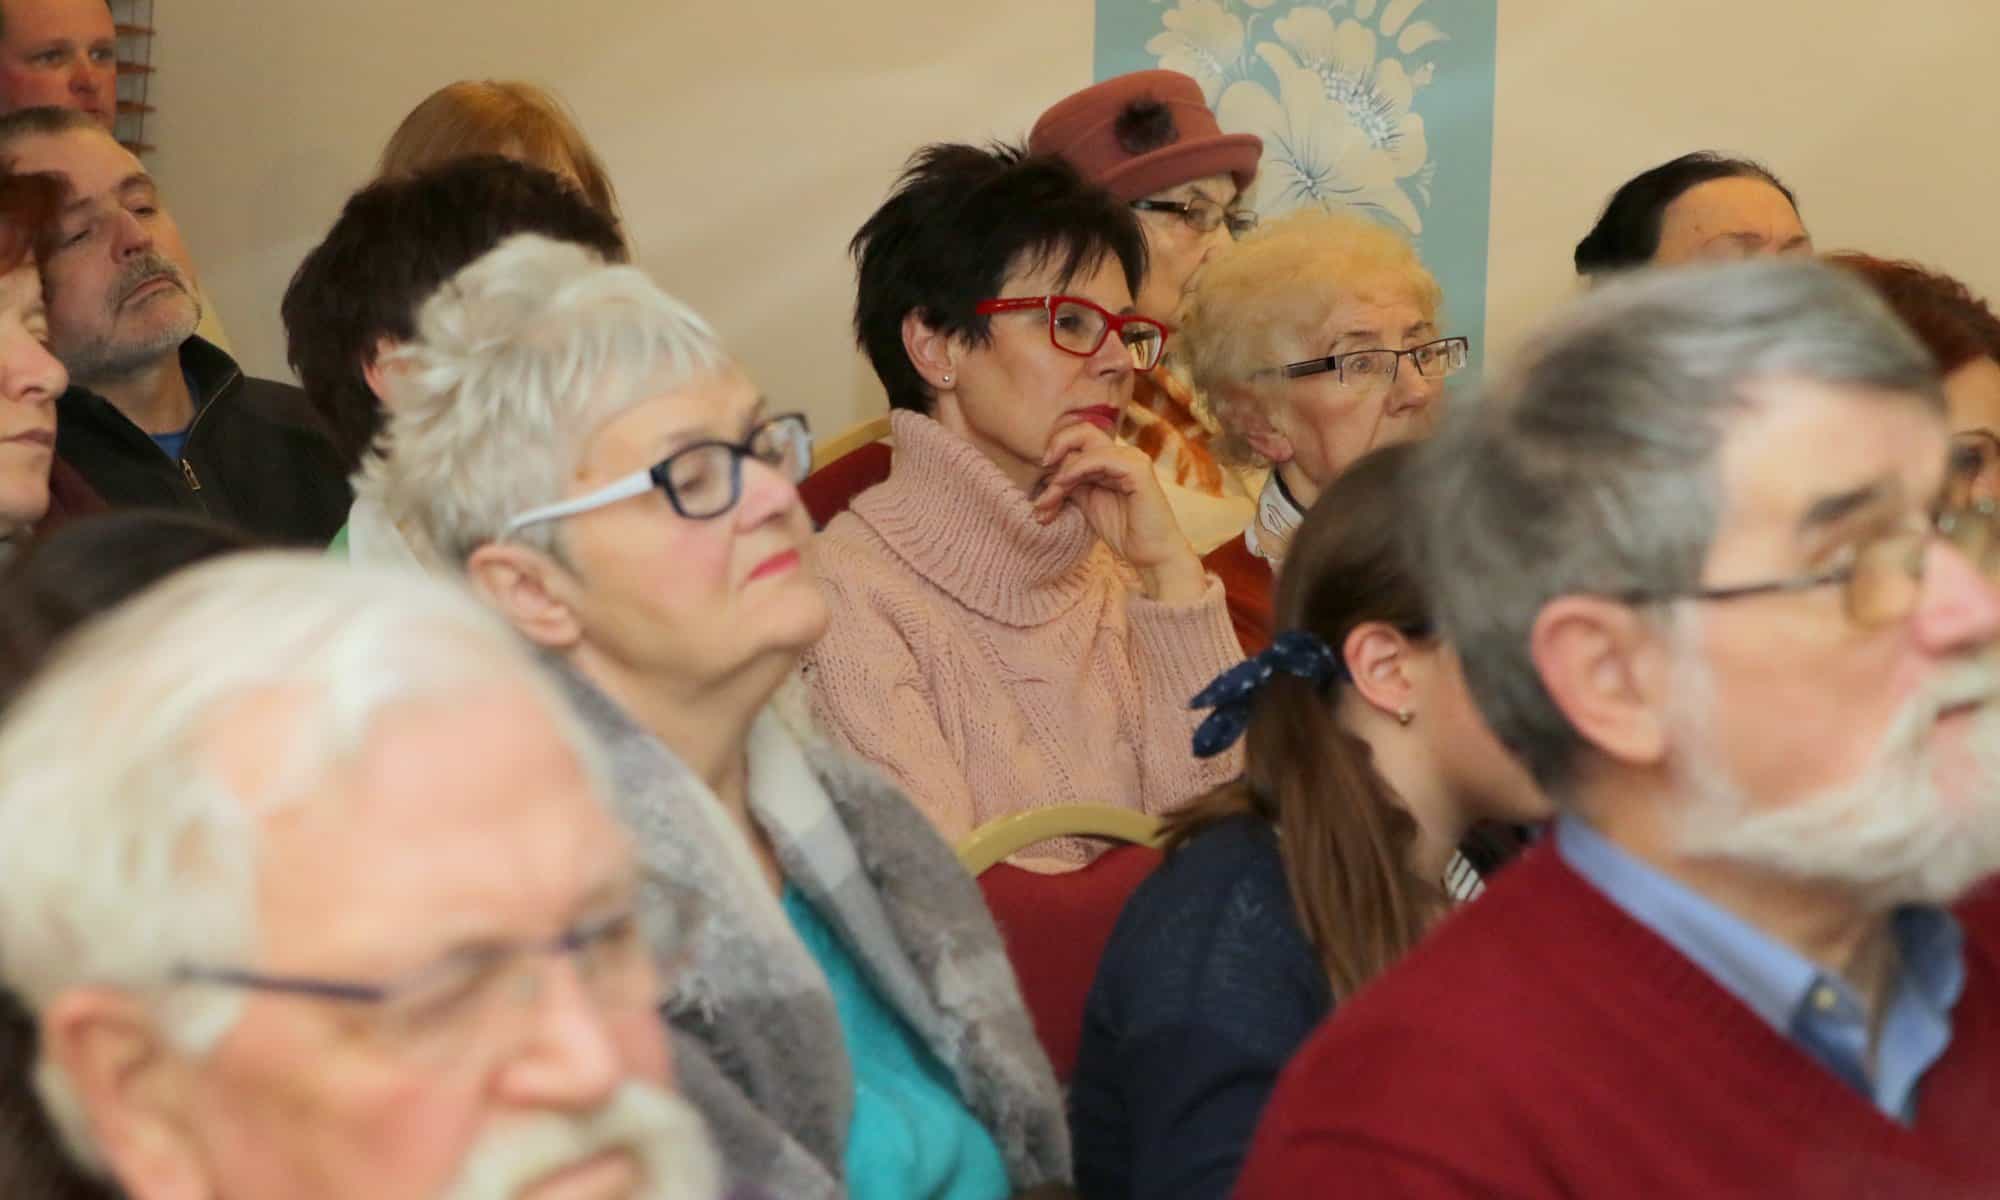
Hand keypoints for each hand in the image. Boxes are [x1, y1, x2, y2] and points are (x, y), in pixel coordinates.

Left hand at [1032, 421, 1205, 602]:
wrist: (1151, 556)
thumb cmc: (1124, 532)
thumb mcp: (1088, 503)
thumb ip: (1072, 484)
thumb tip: (1046, 474)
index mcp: (1113, 460)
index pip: (1078, 441)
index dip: (1054, 458)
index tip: (1040, 490)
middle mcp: (1124, 454)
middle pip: (1082, 430)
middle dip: (1054, 448)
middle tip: (1039, 472)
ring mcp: (1132, 459)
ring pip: (1085, 446)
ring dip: (1061, 473)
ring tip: (1046, 501)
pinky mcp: (1137, 469)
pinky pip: (1098, 458)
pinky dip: (1075, 470)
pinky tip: (1062, 488)